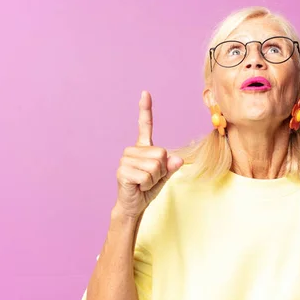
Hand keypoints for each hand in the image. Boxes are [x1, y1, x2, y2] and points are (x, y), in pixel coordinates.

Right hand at [114, 91, 183, 217]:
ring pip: (155, 166)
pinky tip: (138, 186)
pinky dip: (147, 185)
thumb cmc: (147, 189)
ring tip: (143, 183)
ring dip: (154, 179)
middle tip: (150, 179)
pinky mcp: (122, 171)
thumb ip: (171, 167)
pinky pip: (147, 176)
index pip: (145, 125)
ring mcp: (125, 160)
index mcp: (143, 148)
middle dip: (161, 171)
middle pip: (161, 153)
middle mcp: (132, 150)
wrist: (133, 205)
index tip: (145, 93)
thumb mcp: (164, 176)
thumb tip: (177, 159)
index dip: (145, 109)